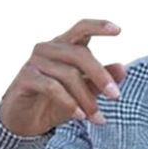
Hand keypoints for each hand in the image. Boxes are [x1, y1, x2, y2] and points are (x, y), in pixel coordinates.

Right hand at [0, 18, 126, 136]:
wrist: (25, 122)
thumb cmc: (55, 103)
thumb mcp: (82, 94)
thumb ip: (99, 82)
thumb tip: (122, 68)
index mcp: (64, 46)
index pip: (81, 29)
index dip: (99, 27)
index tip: (119, 30)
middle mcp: (48, 49)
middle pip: (80, 54)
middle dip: (101, 76)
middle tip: (116, 97)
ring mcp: (35, 61)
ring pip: (69, 74)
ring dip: (87, 99)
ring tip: (98, 118)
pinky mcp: (26, 77)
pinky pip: (52, 87)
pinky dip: (69, 102)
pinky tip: (80, 117)